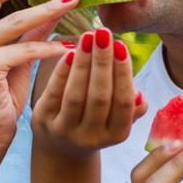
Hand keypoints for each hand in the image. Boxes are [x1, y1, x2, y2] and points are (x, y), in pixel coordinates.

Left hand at [32, 28, 146, 158]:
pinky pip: (54, 93)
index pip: (123, 102)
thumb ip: (133, 108)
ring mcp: (65, 131)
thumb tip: (139, 94)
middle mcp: (91, 137)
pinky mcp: (43, 122)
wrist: (61, 149)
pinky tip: (69, 51)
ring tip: (88, 36)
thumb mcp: (117, 122)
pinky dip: (62, 71)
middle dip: (102, 62)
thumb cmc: (96, 124)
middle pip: (99, 97)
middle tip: (104, 32)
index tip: (121, 45)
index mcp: (116, 135)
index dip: (123, 73)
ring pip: (76, 94)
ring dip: (83, 62)